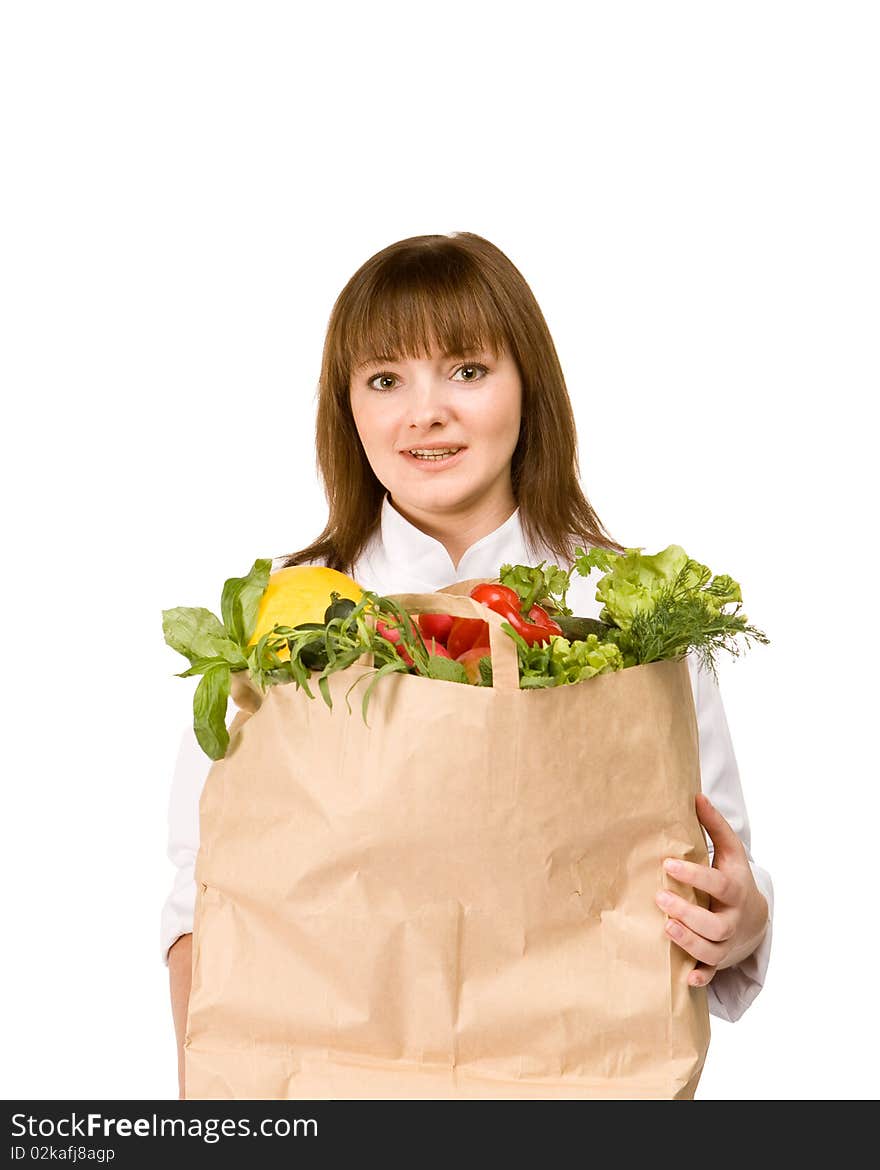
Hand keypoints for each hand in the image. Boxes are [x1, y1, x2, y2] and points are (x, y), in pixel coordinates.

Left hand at [655, 792, 769, 988]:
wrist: (755, 917)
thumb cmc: (733, 877)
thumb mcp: (730, 851)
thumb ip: (714, 825)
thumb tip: (696, 795)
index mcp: (734, 890)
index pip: (717, 884)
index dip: (694, 875)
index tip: (668, 864)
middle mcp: (732, 920)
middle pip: (715, 924)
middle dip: (688, 912)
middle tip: (659, 897)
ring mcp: (727, 944)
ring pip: (712, 950)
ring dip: (689, 942)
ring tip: (666, 926)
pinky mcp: (719, 960)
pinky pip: (711, 974)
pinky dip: (700, 978)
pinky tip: (685, 978)